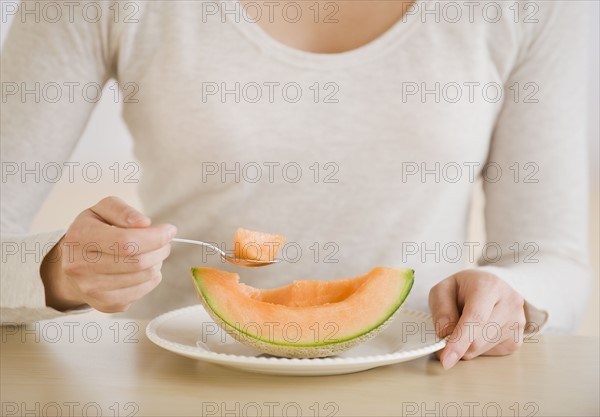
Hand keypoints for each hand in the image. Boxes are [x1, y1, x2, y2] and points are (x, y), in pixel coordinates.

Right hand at [41, 196, 176, 311]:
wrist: (72, 262)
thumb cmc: (92, 231)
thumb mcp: (102, 210)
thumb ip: (123, 211)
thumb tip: (144, 223)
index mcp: (80, 237)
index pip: (126, 242)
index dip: (155, 237)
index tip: (169, 230)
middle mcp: (80, 266)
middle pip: (138, 262)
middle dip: (160, 249)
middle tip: (165, 242)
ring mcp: (92, 289)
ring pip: (144, 277)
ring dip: (157, 262)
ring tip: (151, 253)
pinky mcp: (105, 304)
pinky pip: (143, 290)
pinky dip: (151, 278)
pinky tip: (143, 269)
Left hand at [429, 270, 525, 368]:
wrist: (489, 286)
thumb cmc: (464, 288)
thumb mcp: (443, 290)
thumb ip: (441, 309)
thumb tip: (446, 335)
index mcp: (489, 286)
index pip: (475, 318)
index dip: (459, 341)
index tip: (446, 360)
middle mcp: (509, 303)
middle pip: (478, 339)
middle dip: (456, 343)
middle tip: (445, 334)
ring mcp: (517, 322)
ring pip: (481, 349)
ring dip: (466, 344)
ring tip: (467, 323)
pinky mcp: (517, 339)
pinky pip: (489, 354)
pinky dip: (477, 347)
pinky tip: (478, 330)